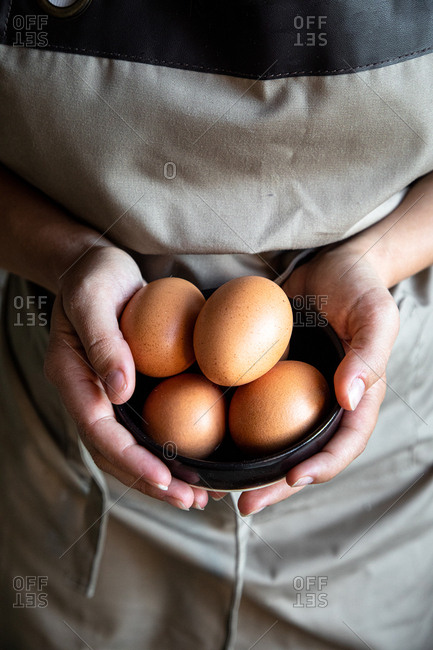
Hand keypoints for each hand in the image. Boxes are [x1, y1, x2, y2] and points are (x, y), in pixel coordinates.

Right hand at [45, 245, 208, 509]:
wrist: (96, 266)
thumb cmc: (95, 277)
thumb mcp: (95, 300)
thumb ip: (103, 343)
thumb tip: (120, 392)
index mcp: (72, 377)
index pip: (99, 431)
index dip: (131, 460)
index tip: (166, 479)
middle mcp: (88, 394)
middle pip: (113, 453)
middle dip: (149, 482)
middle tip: (191, 501)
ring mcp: (107, 395)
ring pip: (129, 448)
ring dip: (161, 476)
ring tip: (199, 496)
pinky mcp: (127, 390)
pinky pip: (144, 428)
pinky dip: (167, 450)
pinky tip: (197, 461)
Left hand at [236, 243, 399, 515]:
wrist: (329, 263)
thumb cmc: (359, 287)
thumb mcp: (375, 316)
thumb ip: (368, 355)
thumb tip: (347, 399)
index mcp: (356, 399)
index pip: (344, 443)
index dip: (323, 466)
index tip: (294, 477)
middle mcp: (323, 403)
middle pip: (303, 455)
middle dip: (277, 485)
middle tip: (245, 505)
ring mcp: (294, 392)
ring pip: (274, 440)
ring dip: (250, 468)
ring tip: (217, 489)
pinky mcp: (269, 377)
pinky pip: (251, 407)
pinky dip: (232, 427)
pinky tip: (205, 439)